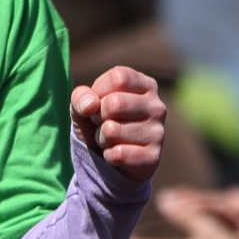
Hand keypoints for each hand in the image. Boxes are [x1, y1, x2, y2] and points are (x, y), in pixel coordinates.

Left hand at [71, 65, 164, 182]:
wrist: (109, 160)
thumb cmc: (99, 123)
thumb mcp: (84, 105)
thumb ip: (80, 97)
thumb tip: (90, 105)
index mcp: (145, 85)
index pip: (118, 77)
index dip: (98, 91)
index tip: (98, 103)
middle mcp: (157, 106)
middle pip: (114, 103)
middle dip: (97, 116)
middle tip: (102, 123)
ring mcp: (158, 132)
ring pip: (112, 131)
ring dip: (102, 138)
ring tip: (110, 139)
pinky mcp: (153, 157)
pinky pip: (117, 154)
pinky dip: (108, 155)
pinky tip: (117, 153)